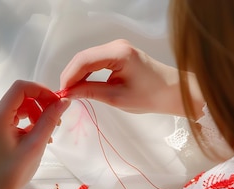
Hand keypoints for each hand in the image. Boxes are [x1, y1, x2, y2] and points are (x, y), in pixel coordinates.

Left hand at [0, 80, 69, 188]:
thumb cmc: (14, 171)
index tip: (57, 103)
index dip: (41, 90)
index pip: (21, 87)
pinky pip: (17, 119)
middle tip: (57, 120)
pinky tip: (40, 138)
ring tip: (49, 134)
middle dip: (41, 104)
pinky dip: (31, 123)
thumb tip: (64, 101)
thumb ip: (50, 120)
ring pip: (21, 107)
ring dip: (38, 115)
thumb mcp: (36, 144)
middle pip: (22, 96)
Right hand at [60, 39, 202, 116]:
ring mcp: (117, 47)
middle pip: (83, 57)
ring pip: (87, 58)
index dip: (69, 76)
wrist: (171, 91)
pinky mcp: (117, 53)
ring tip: (71, 92)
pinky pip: (95, 60)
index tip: (62, 93)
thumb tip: (69, 92)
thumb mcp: (116, 97)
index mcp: (118, 53)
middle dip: (71, 75)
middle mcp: (116, 45)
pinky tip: (82, 85)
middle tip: (64, 94)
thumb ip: (90, 92)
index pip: (84, 61)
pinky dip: (86, 72)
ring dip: (77, 74)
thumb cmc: (149, 96)